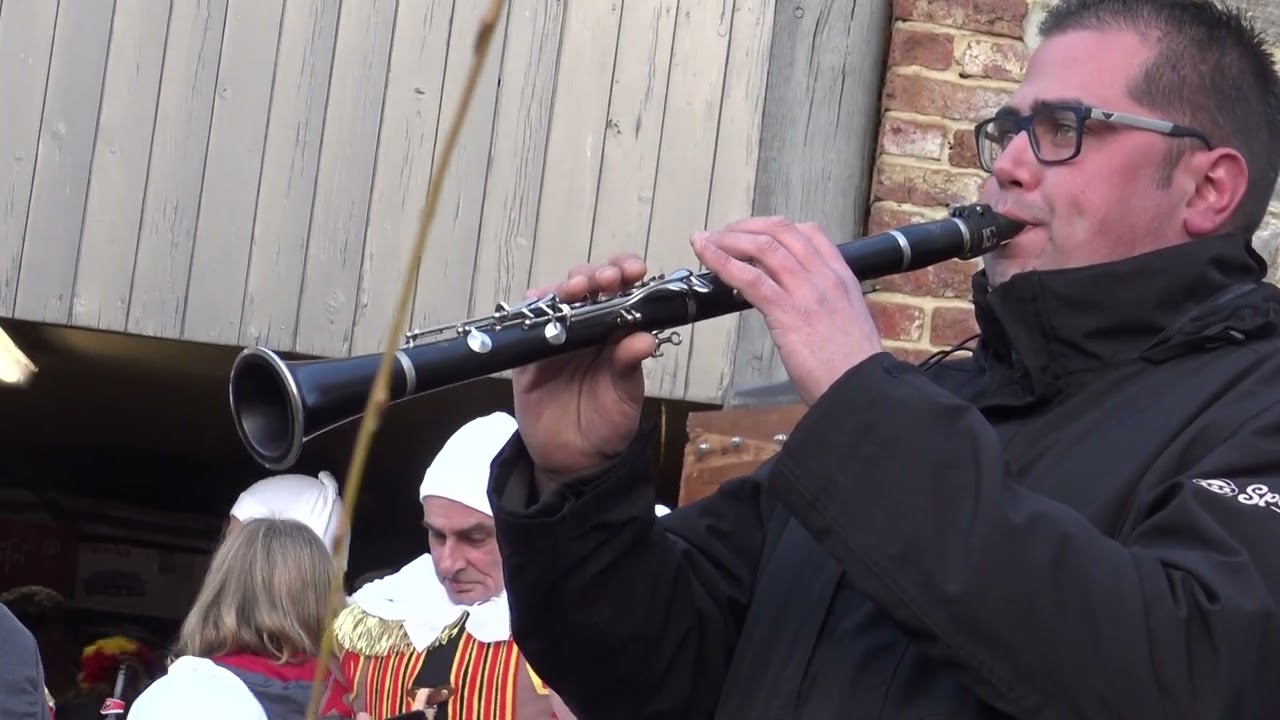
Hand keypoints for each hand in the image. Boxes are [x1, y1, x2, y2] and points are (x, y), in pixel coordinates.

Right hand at [511, 255, 656, 491]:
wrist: (576, 461)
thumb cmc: (608, 424)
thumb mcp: (625, 397)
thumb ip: (629, 367)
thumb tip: (645, 338)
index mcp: (615, 332)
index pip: (622, 291)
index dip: (625, 273)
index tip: (633, 270)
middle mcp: (587, 328)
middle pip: (587, 286)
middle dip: (595, 274)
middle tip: (605, 279)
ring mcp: (555, 338)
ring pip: (556, 299)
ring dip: (564, 286)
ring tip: (575, 289)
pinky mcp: (528, 356)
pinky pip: (525, 326)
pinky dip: (529, 310)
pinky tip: (536, 302)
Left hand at [691, 216, 883, 404]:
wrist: (860, 390)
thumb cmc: (850, 368)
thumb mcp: (846, 323)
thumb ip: (825, 306)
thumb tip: (800, 304)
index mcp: (841, 278)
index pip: (809, 233)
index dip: (773, 227)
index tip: (752, 235)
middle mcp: (825, 277)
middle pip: (780, 231)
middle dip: (745, 228)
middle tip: (722, 236)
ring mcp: (806, 291)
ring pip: (763, 247)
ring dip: (728, 240)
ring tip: (706, 242)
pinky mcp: (787, 311)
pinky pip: (750, 278)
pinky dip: (721, 261)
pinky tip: (705, 255)